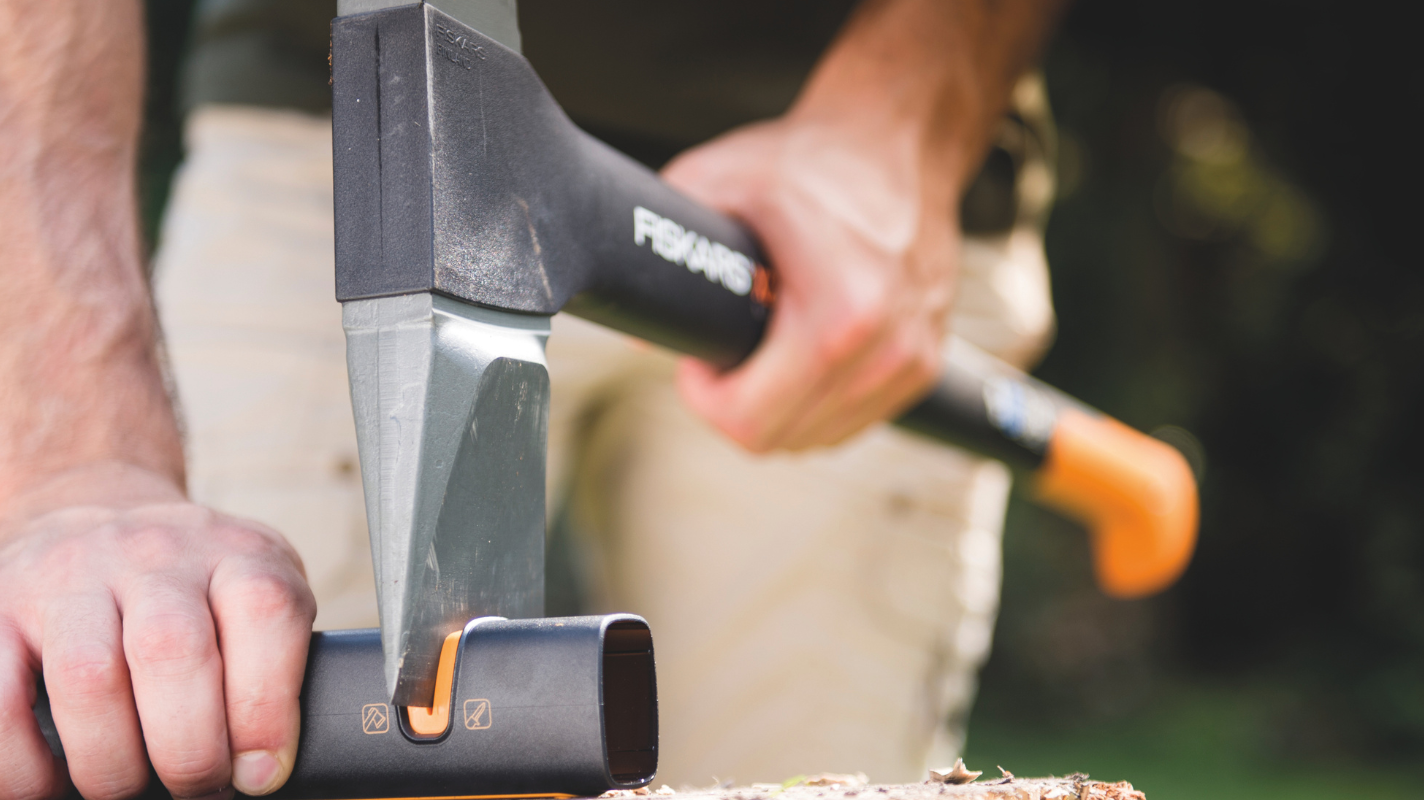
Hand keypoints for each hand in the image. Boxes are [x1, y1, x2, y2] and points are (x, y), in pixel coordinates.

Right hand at [0, 464, 315, 799]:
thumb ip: (272, 664)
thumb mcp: (255, 597)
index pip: (267, 610)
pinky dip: (22, 760)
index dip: (267, 708)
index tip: (260, 771)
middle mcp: (156, 552)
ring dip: (110, 761)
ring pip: (88, 675)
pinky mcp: (0, 604)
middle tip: (195, 787)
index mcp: (237, 552)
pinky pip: (0, 695)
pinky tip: (49, 780)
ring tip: (126, 786)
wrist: (104, 512)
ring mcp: (73, 572)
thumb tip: (260, 769)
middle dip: (188, 750)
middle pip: (172, 650)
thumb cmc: (198, 586)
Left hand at [663, 116, 960, 451]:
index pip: (750, 422)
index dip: (704, 399)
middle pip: (780, 440)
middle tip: (725, 354)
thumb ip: (664, 247)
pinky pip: (852, 423)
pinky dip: (817, 404)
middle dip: (737, 404)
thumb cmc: (814, 158)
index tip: (699, 361)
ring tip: (765, 348)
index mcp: (841, 315)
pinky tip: (801, 354)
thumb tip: (640, 331)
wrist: (899, 139)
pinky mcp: (924, 364)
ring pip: (816, 440)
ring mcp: (911, 362)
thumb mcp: (718, 182)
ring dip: (779, 410)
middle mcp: (885, 350)